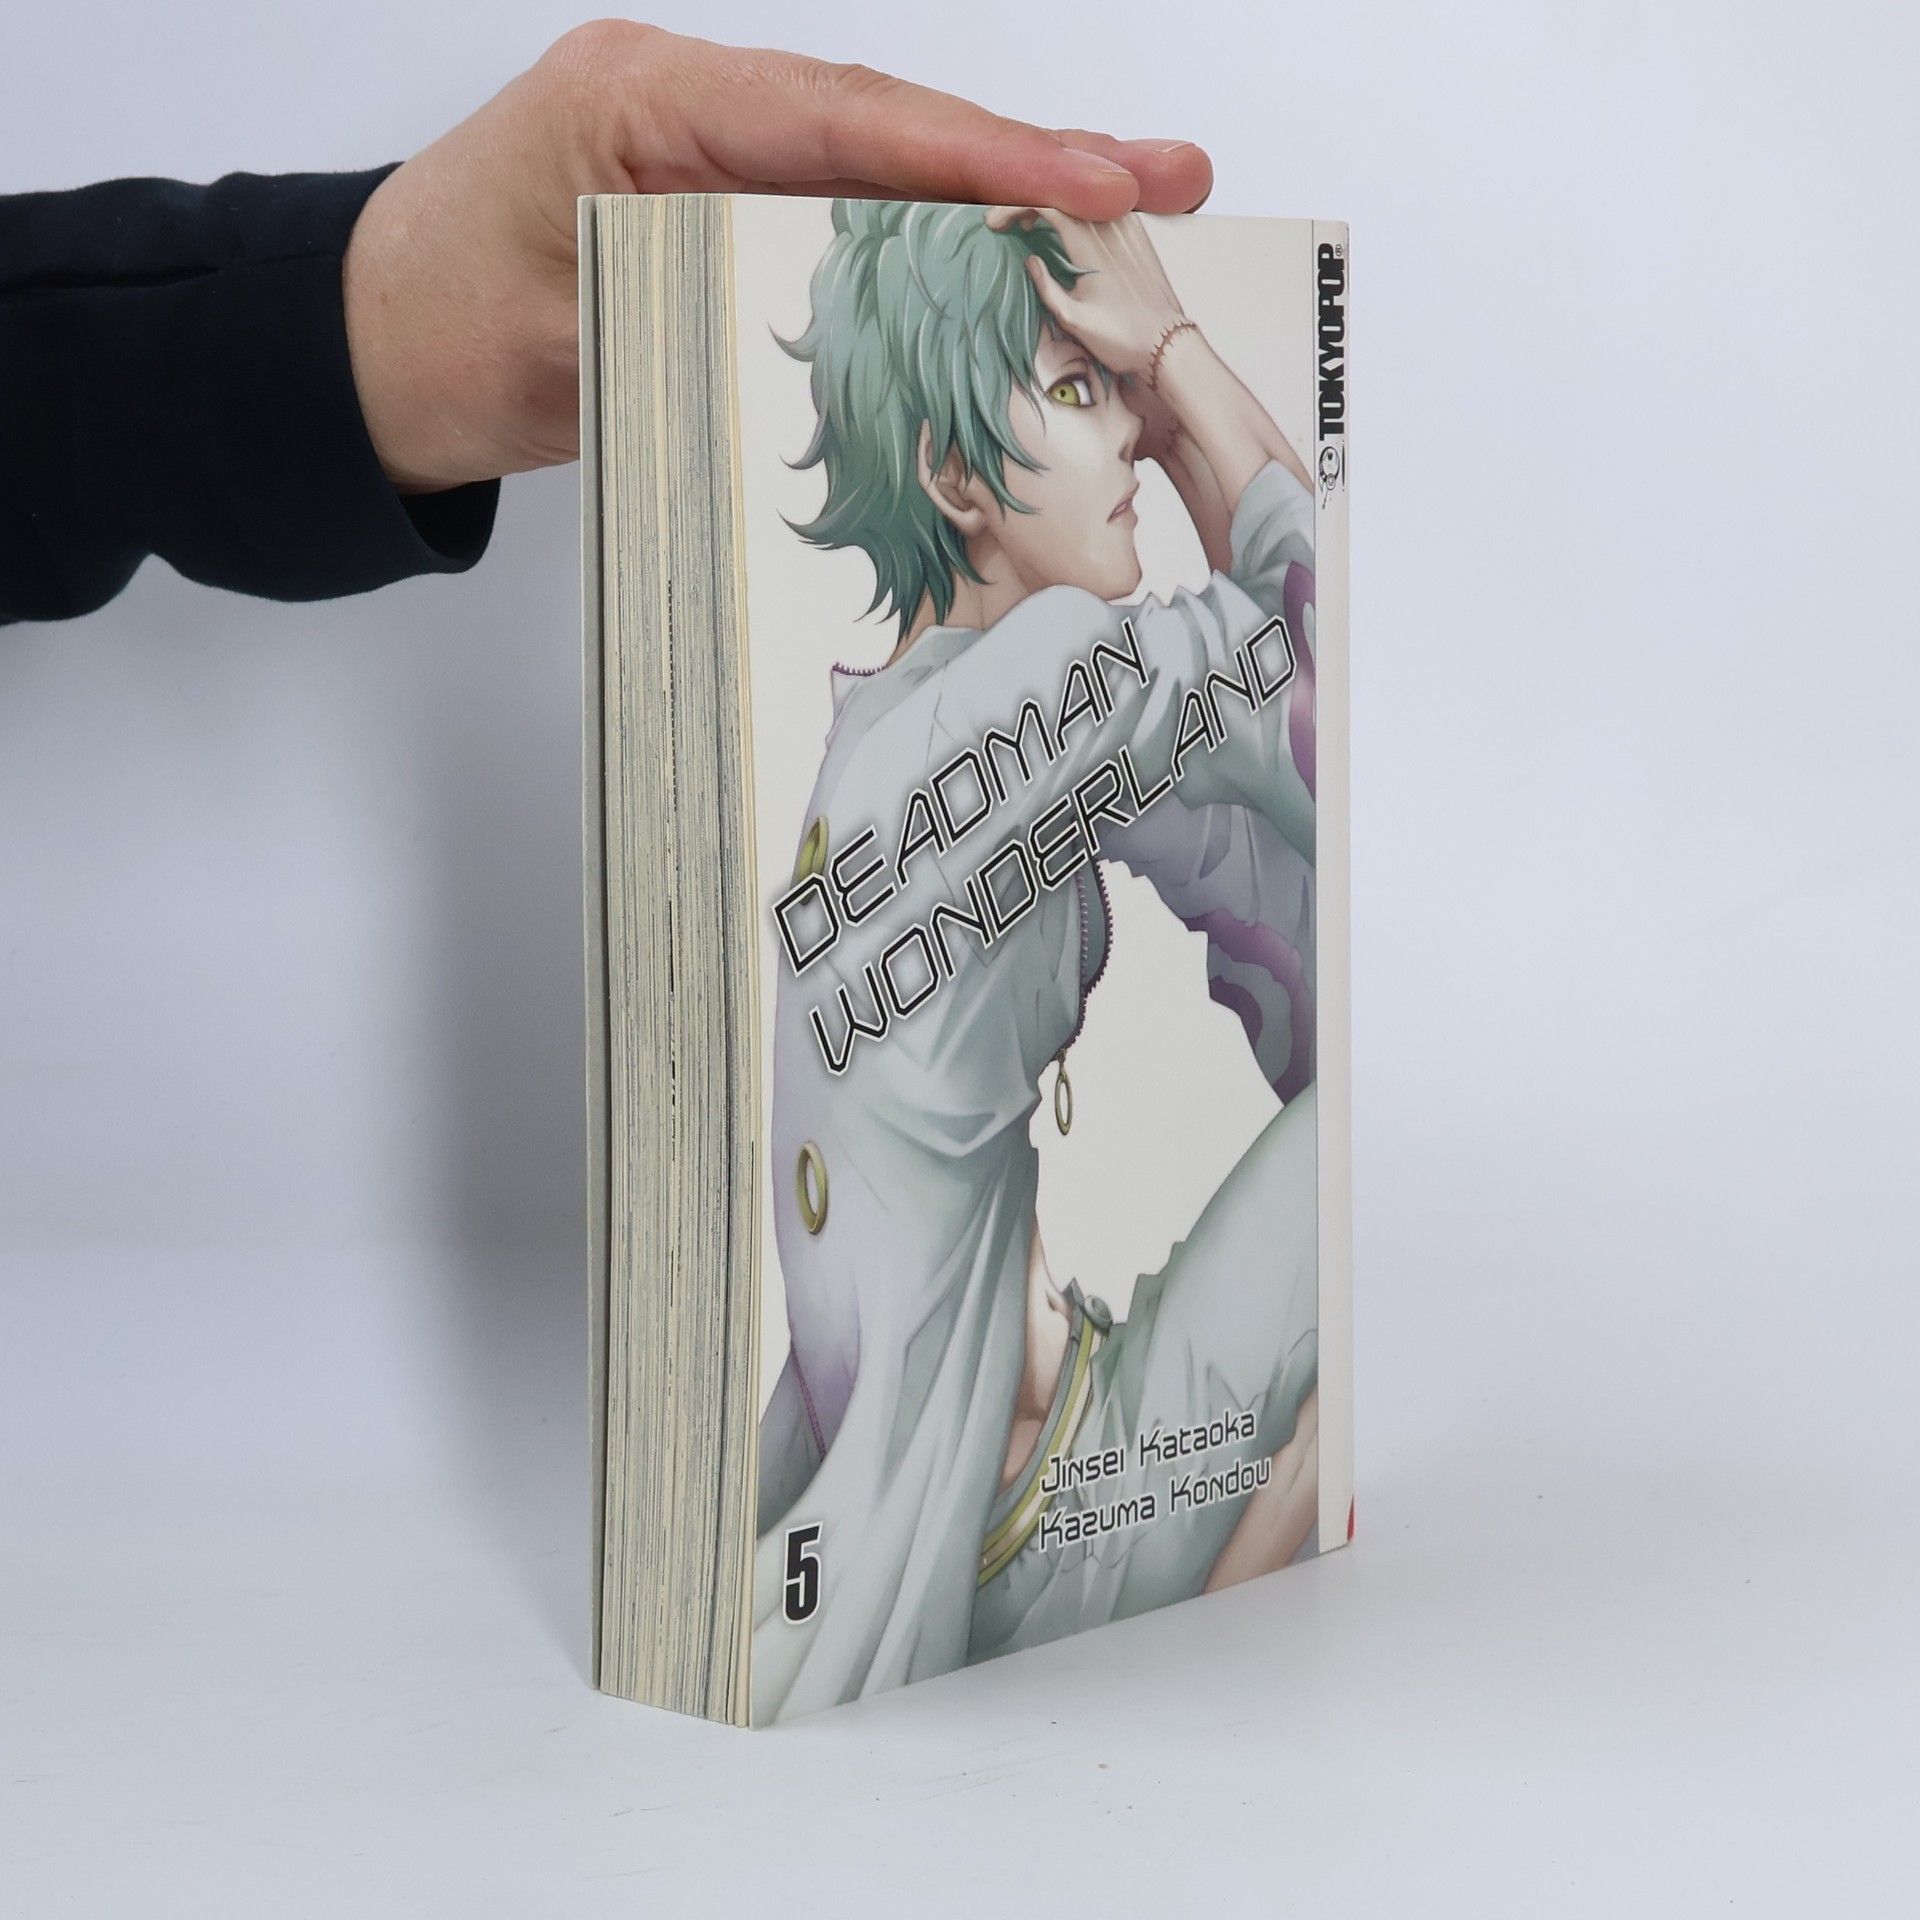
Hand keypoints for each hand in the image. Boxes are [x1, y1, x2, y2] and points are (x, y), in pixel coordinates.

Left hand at [343, 21, 1213, 492]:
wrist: (371, 358)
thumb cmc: (433, 331)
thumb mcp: (565, 331)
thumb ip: (705, 307)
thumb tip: (851, 323)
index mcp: (645, 101)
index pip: (843, 120)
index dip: (978, 155)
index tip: (1090, 181)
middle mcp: (694, 113)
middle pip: (889, 130)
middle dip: (1034, 160)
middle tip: (1168, 179)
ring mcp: (714, 165)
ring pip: (882, 178)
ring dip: (1004, 206)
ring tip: (1133, 216)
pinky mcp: (725, 223)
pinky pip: (848, 231)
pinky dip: (935, 254)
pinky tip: (1019, 273)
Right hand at [984, 206, 1185, 378]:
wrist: (1167, 344)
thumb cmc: (1122, 338)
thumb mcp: (1073, 320)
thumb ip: (1046, 286)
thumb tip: (1030, 259)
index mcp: (1091, 245)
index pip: (1046, 205)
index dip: (1014, 209)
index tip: (995, 224)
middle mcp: (1111, 228)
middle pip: (1062, 197)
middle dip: (1029, 207)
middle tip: (1010, 228)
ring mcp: (1127, 229)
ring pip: (1080, 202)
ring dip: (1052, 209)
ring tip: (1031, 229)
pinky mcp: (1137, 235)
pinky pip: (1101, 211)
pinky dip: (1077, 215)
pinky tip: (1066, 234)